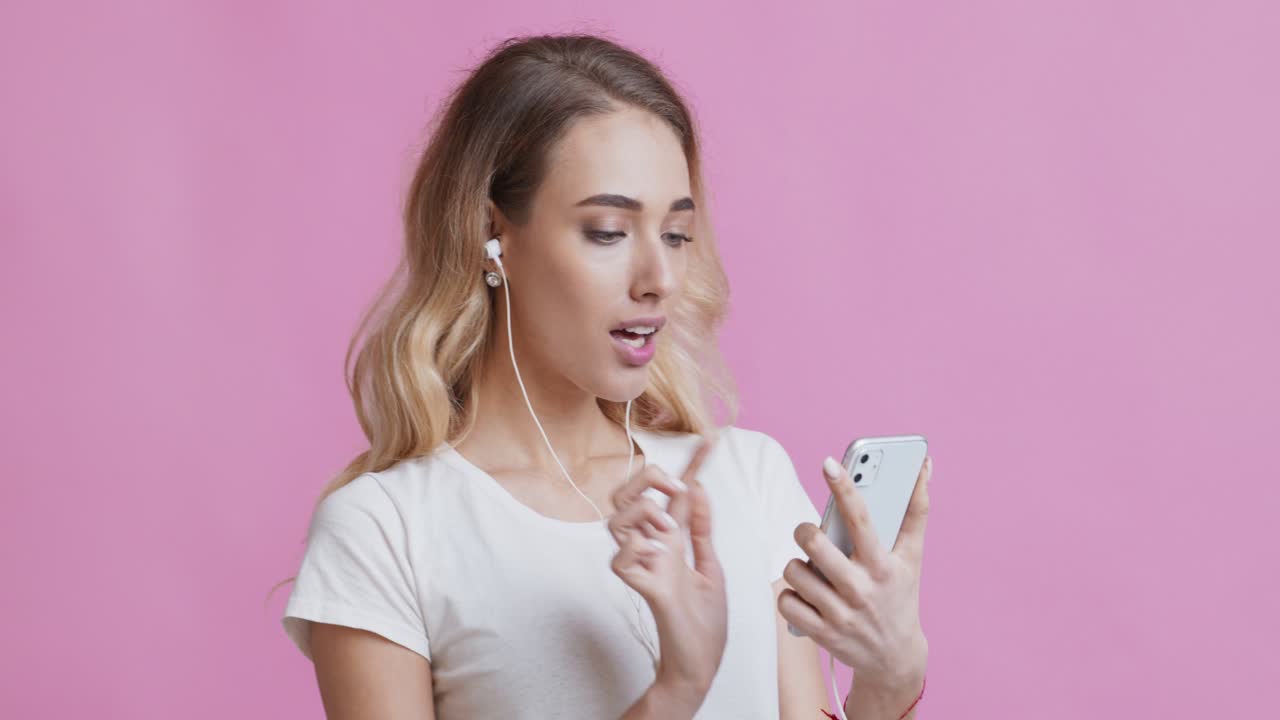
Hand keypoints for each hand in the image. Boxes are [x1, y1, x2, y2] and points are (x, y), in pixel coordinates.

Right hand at [608, 433, 727, 703]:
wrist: (702, 661)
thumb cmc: (704, 621)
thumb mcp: (711, 566)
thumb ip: (701, 529)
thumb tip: (698, 488)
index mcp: (670, 539)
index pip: (673, 493)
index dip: (691, 465)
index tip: (711, 440)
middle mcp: (651, 547)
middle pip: (626, 496)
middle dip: (647, 480)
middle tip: (677, 487)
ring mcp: (643, 565)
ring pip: (616, 521)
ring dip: (641, 512)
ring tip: (666, 523)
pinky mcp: (642, 586)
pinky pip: (620, 558)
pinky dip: (635, 547)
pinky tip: (655, 549)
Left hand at [779, 455, 932, 695]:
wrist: (894, 658)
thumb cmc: (899, 595)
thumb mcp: (912, 557)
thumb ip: (916, 510)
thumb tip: (924, 465)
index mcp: (883, 565)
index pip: (861, 519)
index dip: (845, 488)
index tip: (828, 463)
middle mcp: (860, 589)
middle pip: (815, 544)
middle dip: (806, 532)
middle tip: (811, 534)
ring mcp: (839, 614)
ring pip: (794, 571)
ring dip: (797, 565)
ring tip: (813, 569)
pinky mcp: (821, 633)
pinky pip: (785, 601)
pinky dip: (789, 595)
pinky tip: (806, 595)